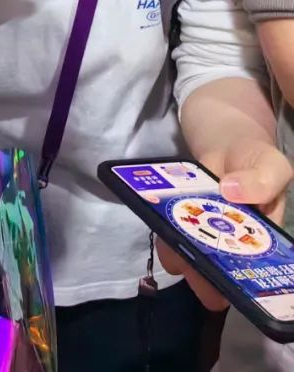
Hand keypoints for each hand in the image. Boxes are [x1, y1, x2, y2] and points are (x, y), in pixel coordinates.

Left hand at [156, 140, 292, 309]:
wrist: (227, 141)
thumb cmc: (255, 160)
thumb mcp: (272, 166)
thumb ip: (263, 181)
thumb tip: (231, 190)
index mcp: (262, 246)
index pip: (252, 277)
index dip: (238, 286)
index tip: (223, 284)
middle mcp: (230, 249)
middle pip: (214, 277)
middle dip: (201, 276)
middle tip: (191, 262)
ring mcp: (201, 234)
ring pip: (185, 257)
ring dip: (176, 252)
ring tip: (171, 237)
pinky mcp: (178, 219)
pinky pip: (166, 229)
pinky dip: (159, 226)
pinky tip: (155, 215)